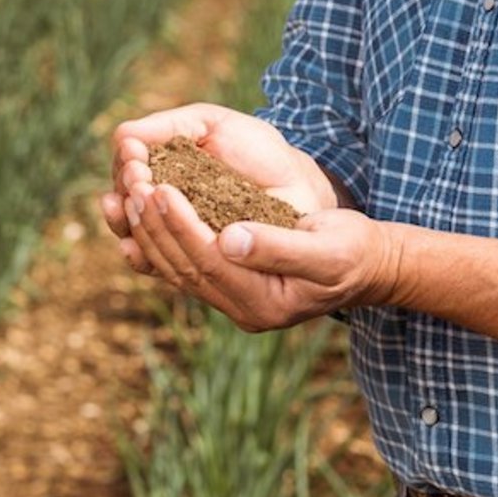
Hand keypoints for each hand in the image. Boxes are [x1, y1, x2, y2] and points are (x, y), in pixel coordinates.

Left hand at [102, 103, 398, 331]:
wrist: (368, 268)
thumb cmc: (353, 251)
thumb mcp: (327, 246)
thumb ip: (278, 246)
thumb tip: (229, 238)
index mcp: (266, 302)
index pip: (212, 262)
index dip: (183, 226)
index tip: (161, 189)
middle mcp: (244, 310)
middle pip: (187, 268)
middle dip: (157, 227)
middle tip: (134, 186)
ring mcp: (235, 303)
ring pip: (179, 271)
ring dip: (150, 234)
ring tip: (129, 195)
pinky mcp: (231, 288)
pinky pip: (185, 270)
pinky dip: (158, 247)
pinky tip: (135, 225)